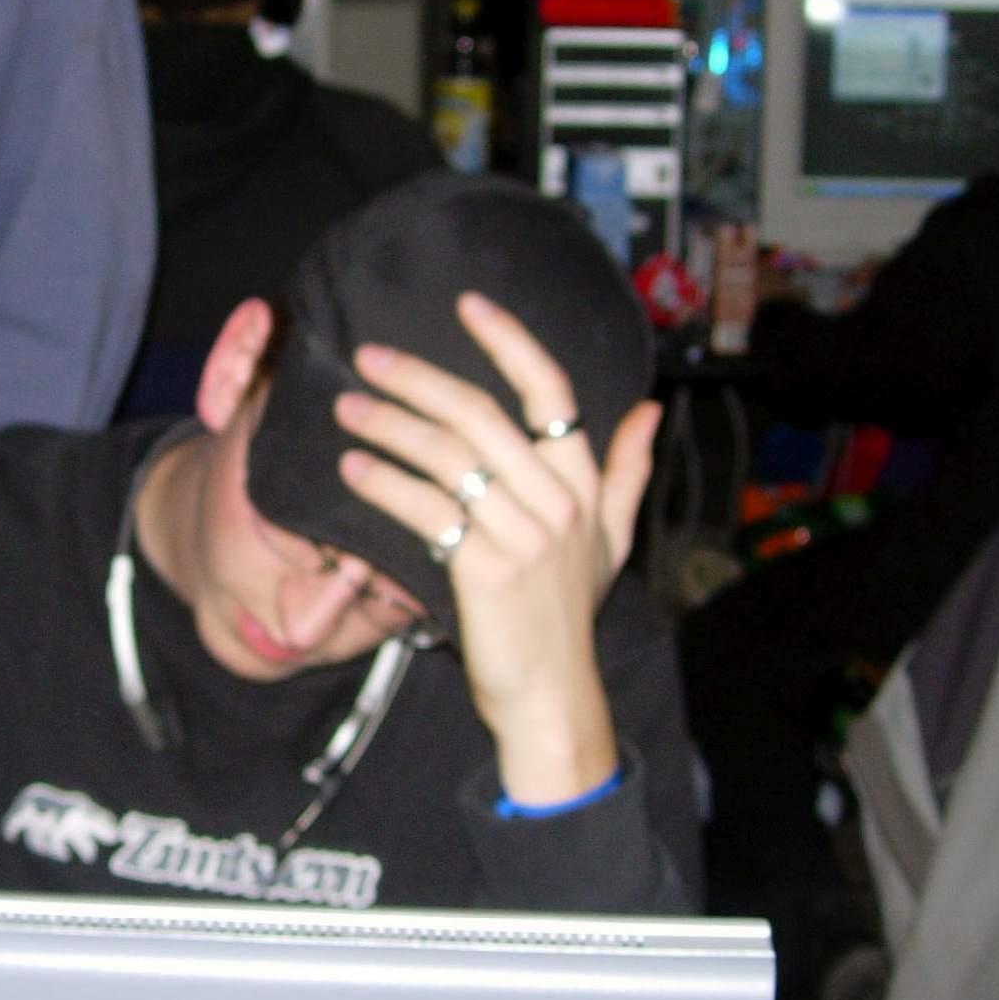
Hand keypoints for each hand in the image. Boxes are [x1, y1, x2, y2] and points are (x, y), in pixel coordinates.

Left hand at [335, 292, 661, 806]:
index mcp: (585, 485)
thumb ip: (629, 472)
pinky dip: (382, 484)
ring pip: (445, 456)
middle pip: (480, 414)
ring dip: (387, 426)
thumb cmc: (567, 616)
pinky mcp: (483, 570)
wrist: (551, 695)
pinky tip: (351, 471)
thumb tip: (652, 409)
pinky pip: (424, 509)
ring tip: (347, 410)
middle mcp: (558, 502)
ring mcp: (522, 535)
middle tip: (368, 358)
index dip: (509, 340)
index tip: (466, 304)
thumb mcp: (613, 541)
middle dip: (417, 378)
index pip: (551, 391)